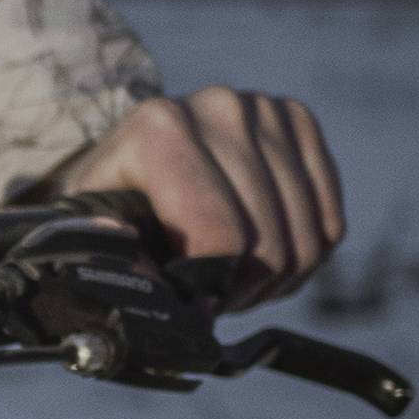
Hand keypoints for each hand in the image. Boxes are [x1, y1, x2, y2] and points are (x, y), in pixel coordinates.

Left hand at [50, 88, 345, 308]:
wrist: (136, 146)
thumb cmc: (111, 199)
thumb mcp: (88, 228)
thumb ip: (109, 255)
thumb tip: (146, 279)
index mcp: (159, 130)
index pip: (221, 234)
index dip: (211, 289)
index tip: (192, 309)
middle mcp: (218, 108)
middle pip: (268, 242)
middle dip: (242, 290)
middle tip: (214, 299)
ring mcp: (265, 110)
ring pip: (307, 238)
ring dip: (276, 281)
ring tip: (235, 283)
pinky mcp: (299, 121)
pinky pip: (330, 220)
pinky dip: (306, 258)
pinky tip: (266, 261)